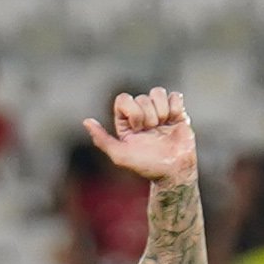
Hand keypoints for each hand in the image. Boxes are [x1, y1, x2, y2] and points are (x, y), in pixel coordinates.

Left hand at [83, 88, 197, 189]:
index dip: (132, 111)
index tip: (137, 129)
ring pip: (158, 92)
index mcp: (126, 122)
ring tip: (163, 128)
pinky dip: (175, 108)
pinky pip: (174, 96)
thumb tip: (86, 121)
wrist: (174, 171)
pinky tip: (174, 122)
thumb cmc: (147, 166)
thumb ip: (102, 139)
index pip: (123, 99)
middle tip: (152, 132)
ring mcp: (159, 112)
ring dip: (162, 111)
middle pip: (142, 97)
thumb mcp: (120, 155)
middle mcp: (141, 115)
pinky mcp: (177, 112)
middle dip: (148, 117)